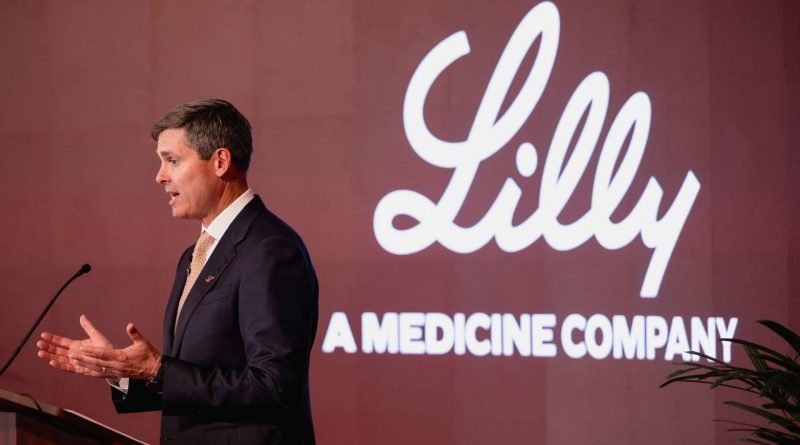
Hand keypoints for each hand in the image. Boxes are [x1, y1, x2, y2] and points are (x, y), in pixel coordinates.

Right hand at [37, 314, 113, 376]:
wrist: (115, 360)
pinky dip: (60, 365)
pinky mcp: (79, 369)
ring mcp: (76, 361)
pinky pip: (68, 367)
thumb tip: (82, 316)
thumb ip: (88, 327)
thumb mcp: (96, 335)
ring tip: (40, 353)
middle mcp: (75, 354)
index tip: (43, 335)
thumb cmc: (106, 348)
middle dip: (48, 348)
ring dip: (50, 356)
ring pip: (60, 359)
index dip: (53, 339)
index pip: (62, 342)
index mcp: (77, 346)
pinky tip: (51, 362)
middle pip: (58, 351)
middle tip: (38, 344)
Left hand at [37, 315, 161, 379]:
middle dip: (82, 358)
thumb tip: (130, 325)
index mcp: (122, 357)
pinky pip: (96, 374)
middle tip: (70, 353)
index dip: (92, 351)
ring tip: (70, 360)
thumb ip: (135, 333)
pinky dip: (86, 370)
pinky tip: (78, 368)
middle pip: (96, 362)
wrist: (153, 370)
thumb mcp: (143, 342)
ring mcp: (113, 372)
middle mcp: (115, 366)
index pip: (104, 353)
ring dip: (81, 365)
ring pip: (94, 369)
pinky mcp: (112, 375)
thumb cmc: (148, 355)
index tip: (82, 347)